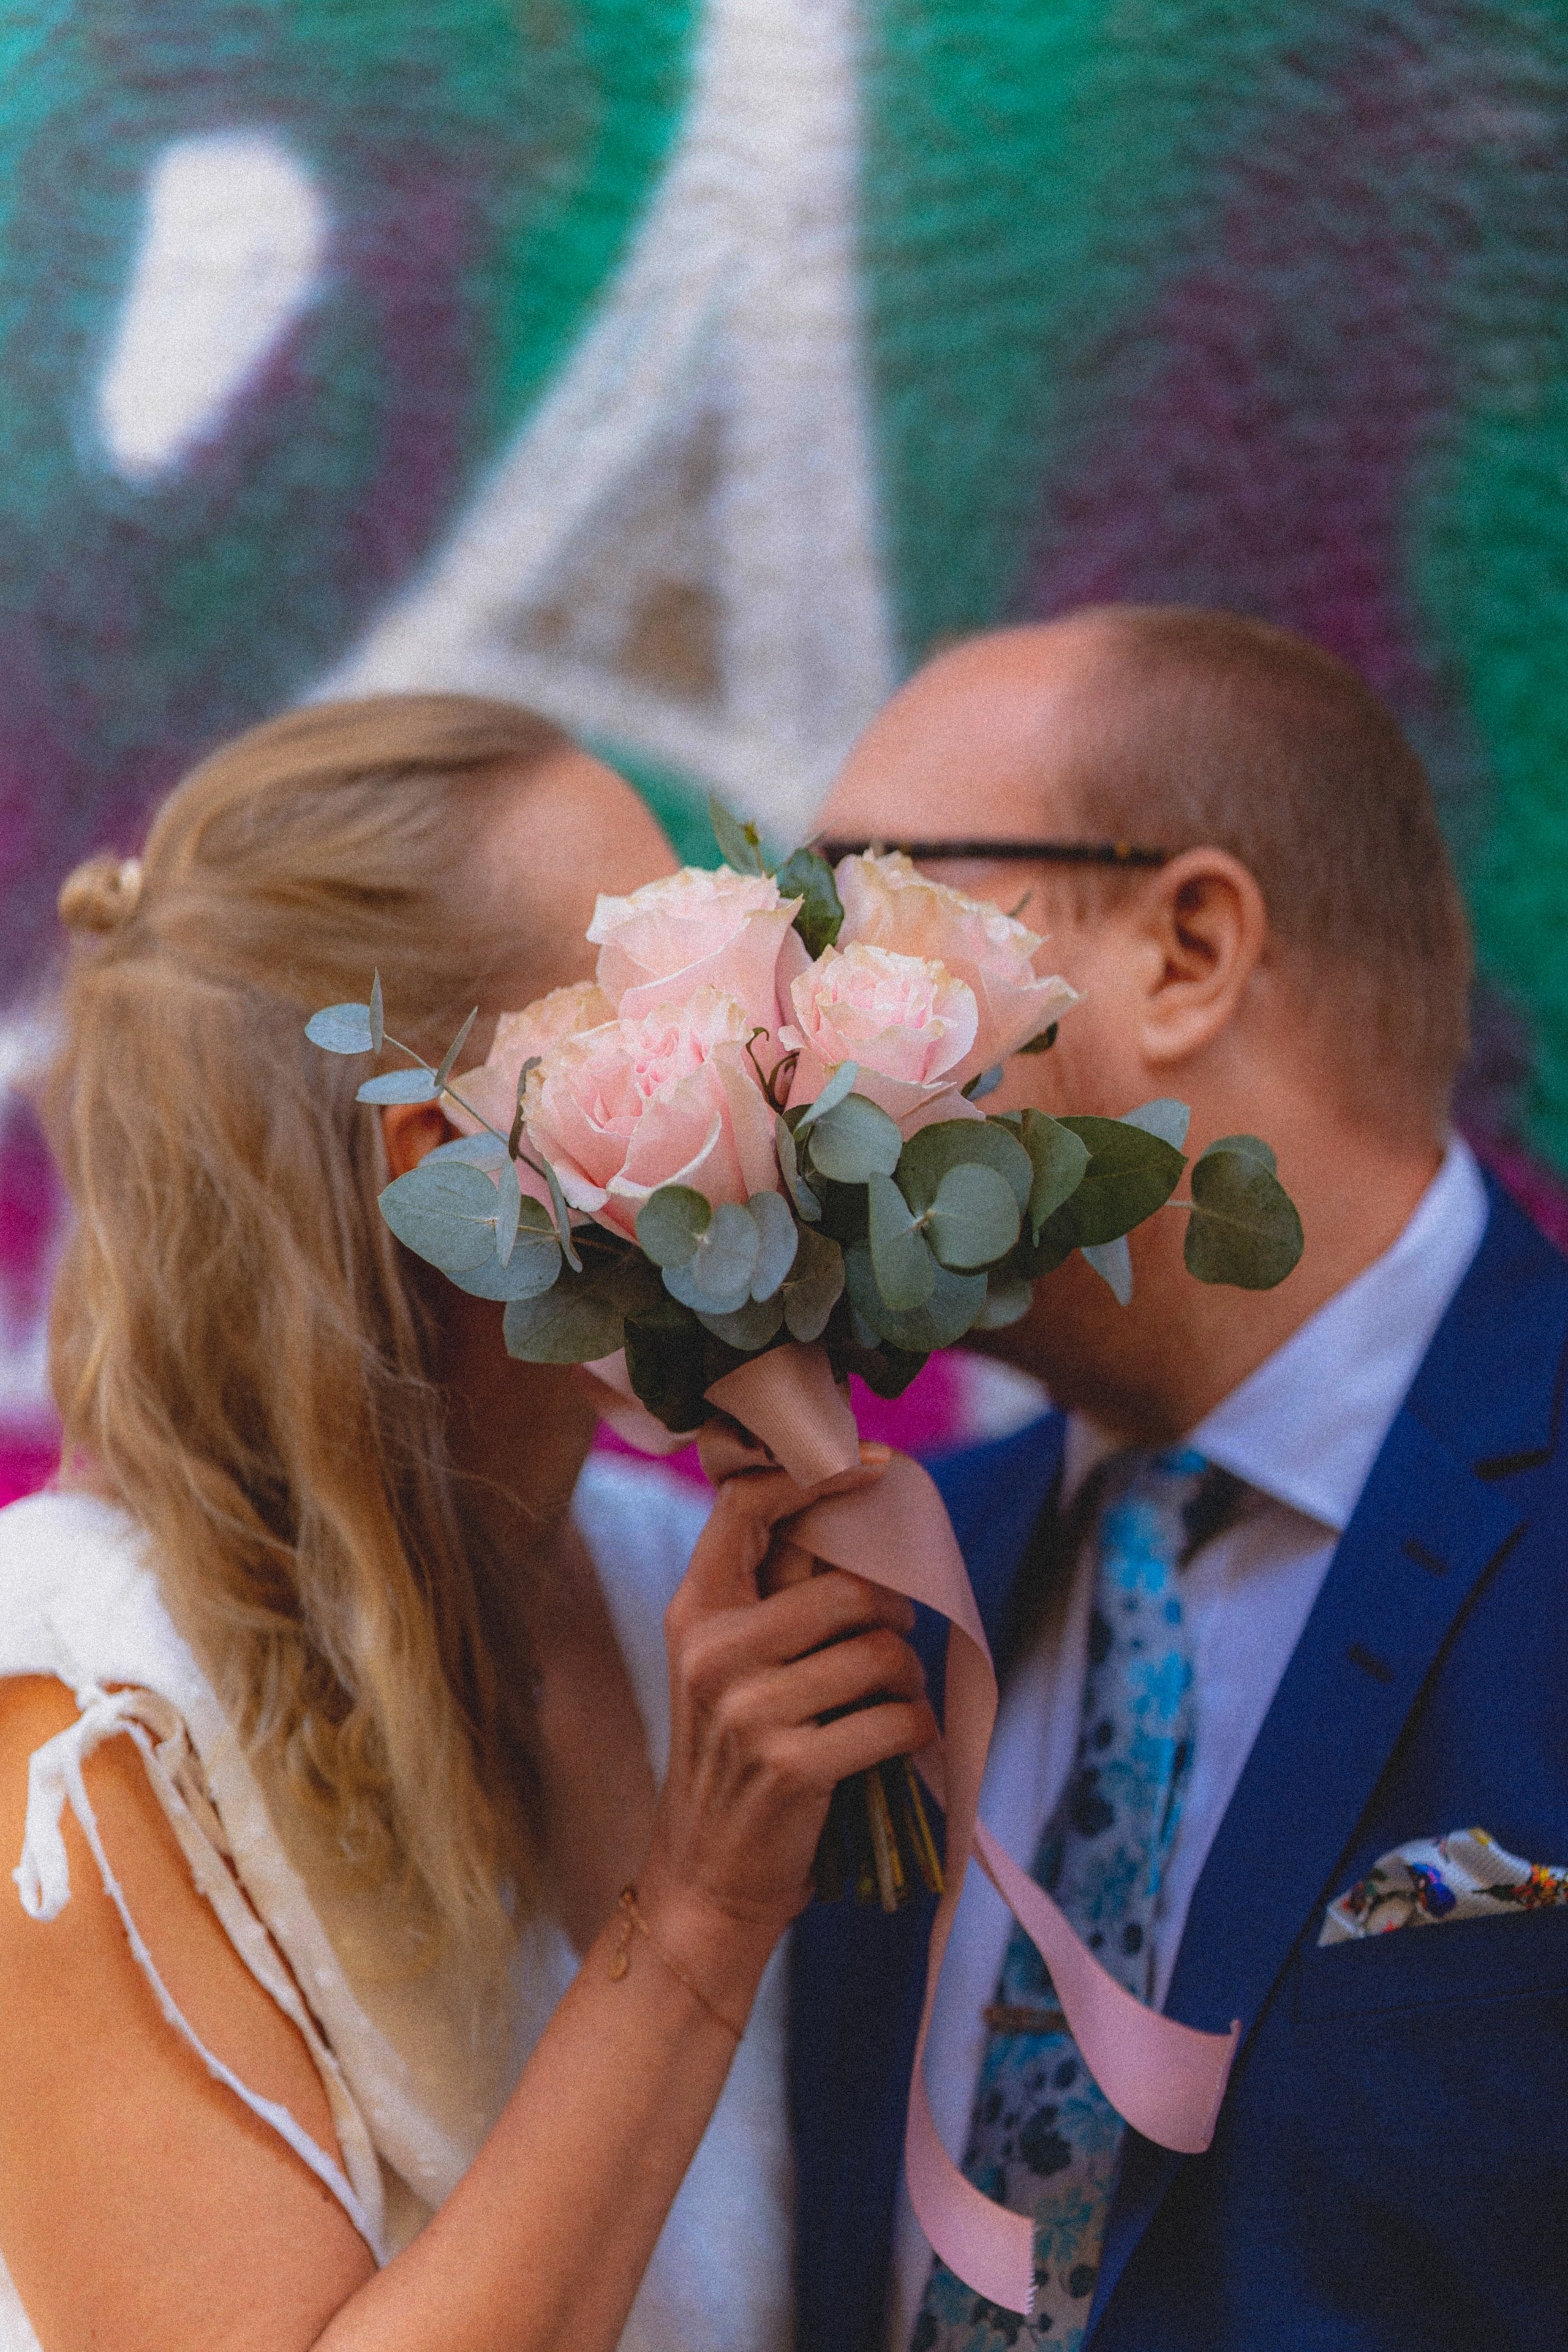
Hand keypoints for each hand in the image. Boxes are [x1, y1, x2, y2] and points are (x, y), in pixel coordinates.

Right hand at [640, 1445, 936, 1989]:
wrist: (707, 1880)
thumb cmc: (739, 1761)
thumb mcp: (730, 1668)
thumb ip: (776, 1597)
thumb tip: (860, 1523)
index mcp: (696, 1612)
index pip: (748, 1505)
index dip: (816, 1475)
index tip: (875, 1467)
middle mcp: (713, 1652)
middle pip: (849, 1586)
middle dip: (893, 1613)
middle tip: (892, 1641)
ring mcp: (748, 1711)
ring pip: (882, 1651)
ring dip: (909, 1678)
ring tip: (891, 1701)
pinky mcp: (791, 1767)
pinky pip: (897, 1718)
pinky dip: (916, 1729)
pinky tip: (900, 1743)